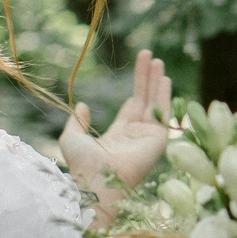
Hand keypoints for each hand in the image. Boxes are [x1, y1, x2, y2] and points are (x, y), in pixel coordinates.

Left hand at [60, 50, 173, 198]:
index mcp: (118, 137)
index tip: (141, 71)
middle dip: (147, 78)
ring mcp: (148, 138)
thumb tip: (82, 105)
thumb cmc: (82, 165)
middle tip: (149, 55)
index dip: (137, 88)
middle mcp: (136, 136)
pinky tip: (164, 78)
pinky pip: (162, 113)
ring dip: (156, 81)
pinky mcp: (158, 140)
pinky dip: (164, 95)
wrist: (98, 182)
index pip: (131, 107)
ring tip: (157, 60)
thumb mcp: (72, 138)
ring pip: (154, 103)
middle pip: (145, 100)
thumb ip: (77, 122)